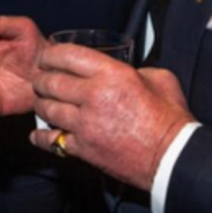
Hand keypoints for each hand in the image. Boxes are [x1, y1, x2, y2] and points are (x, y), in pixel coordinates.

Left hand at [29, 44, 192, 189]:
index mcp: (112, 74)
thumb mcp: (159, 78)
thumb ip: (137, 69)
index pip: (67, 55)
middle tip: (41, 80)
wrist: (172, 158)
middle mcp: (94, 96)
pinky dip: (41, 136)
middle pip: (50, 81)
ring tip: (43, 103)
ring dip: (41, 104)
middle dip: (41, 79)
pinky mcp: (83, 149)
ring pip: (46, 109)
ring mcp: (85, 124)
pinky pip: (50, 140)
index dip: (51, 54)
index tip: (47, 56)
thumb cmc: (169, 119)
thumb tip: (125, 69)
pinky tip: (38, 133)